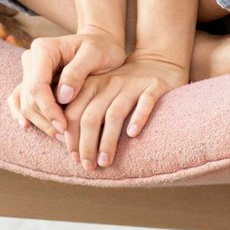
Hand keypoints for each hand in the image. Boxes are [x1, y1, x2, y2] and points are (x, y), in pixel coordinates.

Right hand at [8, 26, 127, 138]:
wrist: (102, 44)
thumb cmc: (102, 48)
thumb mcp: (96, 55)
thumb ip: (78, 72)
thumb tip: (62, 97)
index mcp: (44, 50)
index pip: (38, 85)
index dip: (48, 109)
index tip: (64, 126)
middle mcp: (31, 59)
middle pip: (30, 97)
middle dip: (47, 119)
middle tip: (67, 137)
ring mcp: (29, 71)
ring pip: (26, 104)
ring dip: (42, 122)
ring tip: (62, 137)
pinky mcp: (31, 81)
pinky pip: (20, 100)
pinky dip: (25, 114)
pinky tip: (27, 127)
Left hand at [60, 53, 187, 170]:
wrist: (158, 62)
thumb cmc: (124, 87)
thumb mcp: (101, 91)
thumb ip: (84, 111)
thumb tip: (70, 148)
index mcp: (92, 84)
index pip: (73, 113)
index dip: (71, 137)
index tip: (74, 158)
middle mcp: (110, 83)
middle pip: (91, 116)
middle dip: (86, 145)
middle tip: (88, 166)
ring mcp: (133, 84)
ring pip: (114, 114)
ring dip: (107, 141)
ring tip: (105, 162)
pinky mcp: (154, 86)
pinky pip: (145, 103)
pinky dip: (138, 118)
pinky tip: (133, 135)